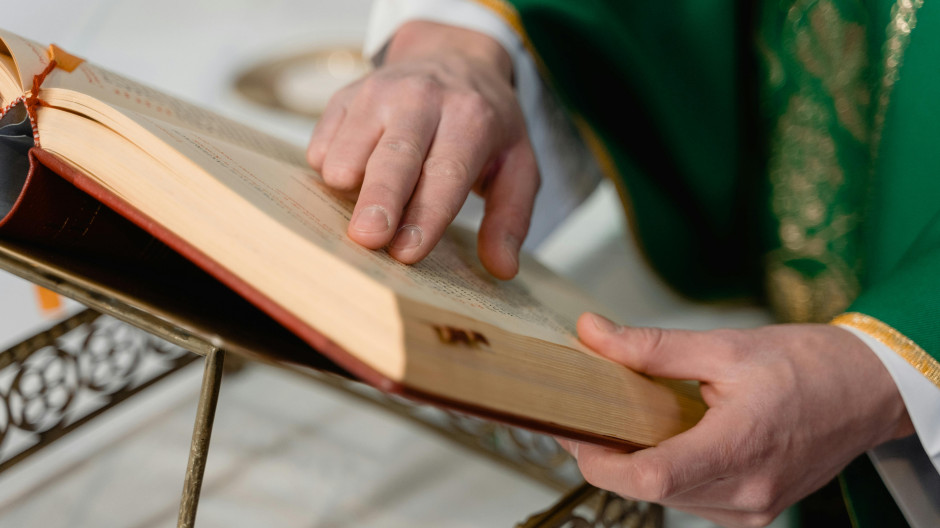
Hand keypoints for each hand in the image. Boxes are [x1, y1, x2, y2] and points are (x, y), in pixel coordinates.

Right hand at [307, 21, 538, 278]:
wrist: (452, 56)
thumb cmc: (483, 123)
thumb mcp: (517, 165)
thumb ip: (511, 219)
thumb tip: (502, 269)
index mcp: (471, 117)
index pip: (446, 172)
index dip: (426, 214)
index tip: (406, 252)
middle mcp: (422, 98)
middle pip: (395, 156)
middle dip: (380, 199)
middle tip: (367, 239)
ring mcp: (377, 93)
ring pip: (350, 148)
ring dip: (349, 187)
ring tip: (367, 212)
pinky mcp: (344, 97)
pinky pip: (322, 143)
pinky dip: (330, 170)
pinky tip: (355, 178)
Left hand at [559, 314, 913, 527]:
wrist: (867, 390)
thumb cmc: (810, 367)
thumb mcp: (725, 345)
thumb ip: (651, 347)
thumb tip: (594, 334)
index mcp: (740, 448)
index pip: (651, 478)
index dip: (600, 461)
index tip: (573, 431)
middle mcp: (747, 492)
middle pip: (651, 490)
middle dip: (611, 456)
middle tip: (590, 413)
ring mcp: (754, 509)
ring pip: (669, 498)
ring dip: (641, 464)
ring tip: (630, 420)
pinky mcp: (756, 511)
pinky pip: (695, 499)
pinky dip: (671, 472)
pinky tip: (670, 438)